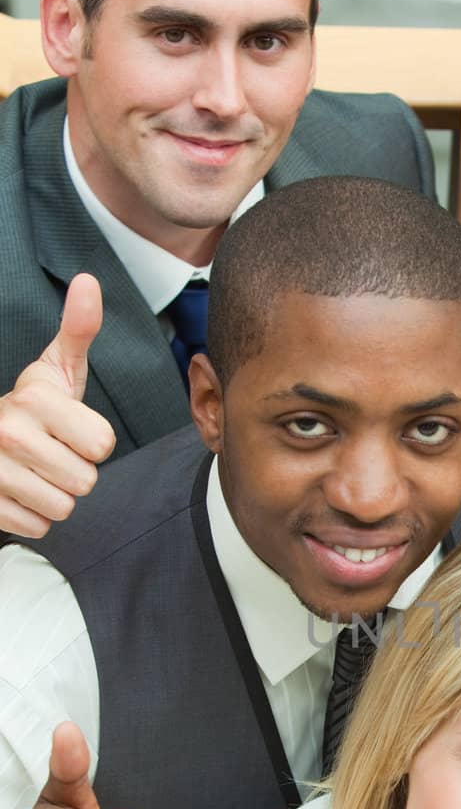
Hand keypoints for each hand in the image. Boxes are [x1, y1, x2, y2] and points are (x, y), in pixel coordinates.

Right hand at [0, 274, 114, 537]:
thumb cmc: (33, 407)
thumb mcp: (57, 369)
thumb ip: (78, 330)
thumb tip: (88, 282)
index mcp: (34, 398)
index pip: (102, 445)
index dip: (94, 441)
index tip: (70, 428)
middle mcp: (8, 431)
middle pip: (85, 482)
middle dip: (75, 471)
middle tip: (52, 452)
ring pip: (63, 509)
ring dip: (56, 496)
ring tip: (36, 471)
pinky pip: (38, 527)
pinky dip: (33, 516)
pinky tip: (20, 490)